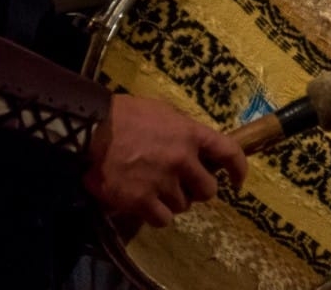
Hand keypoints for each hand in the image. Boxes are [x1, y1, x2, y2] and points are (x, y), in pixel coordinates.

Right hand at [84, 95, 246, 227]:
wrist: (92, 130)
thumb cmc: (125, 114)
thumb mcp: (162, 112)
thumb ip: (182, 130)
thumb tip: (194, 145)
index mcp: (190, 134)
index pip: (229, 152)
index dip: (239, 168)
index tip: (238, 180)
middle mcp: (183, 160)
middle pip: (207, 190)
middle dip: (198, 190)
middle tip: (183, 186)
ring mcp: (163, 182)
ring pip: (183, 206)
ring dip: (173, 201)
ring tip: (155, 190)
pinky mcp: (142, 201)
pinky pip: (162, 220)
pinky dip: (157, 216)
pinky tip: (146, 205)